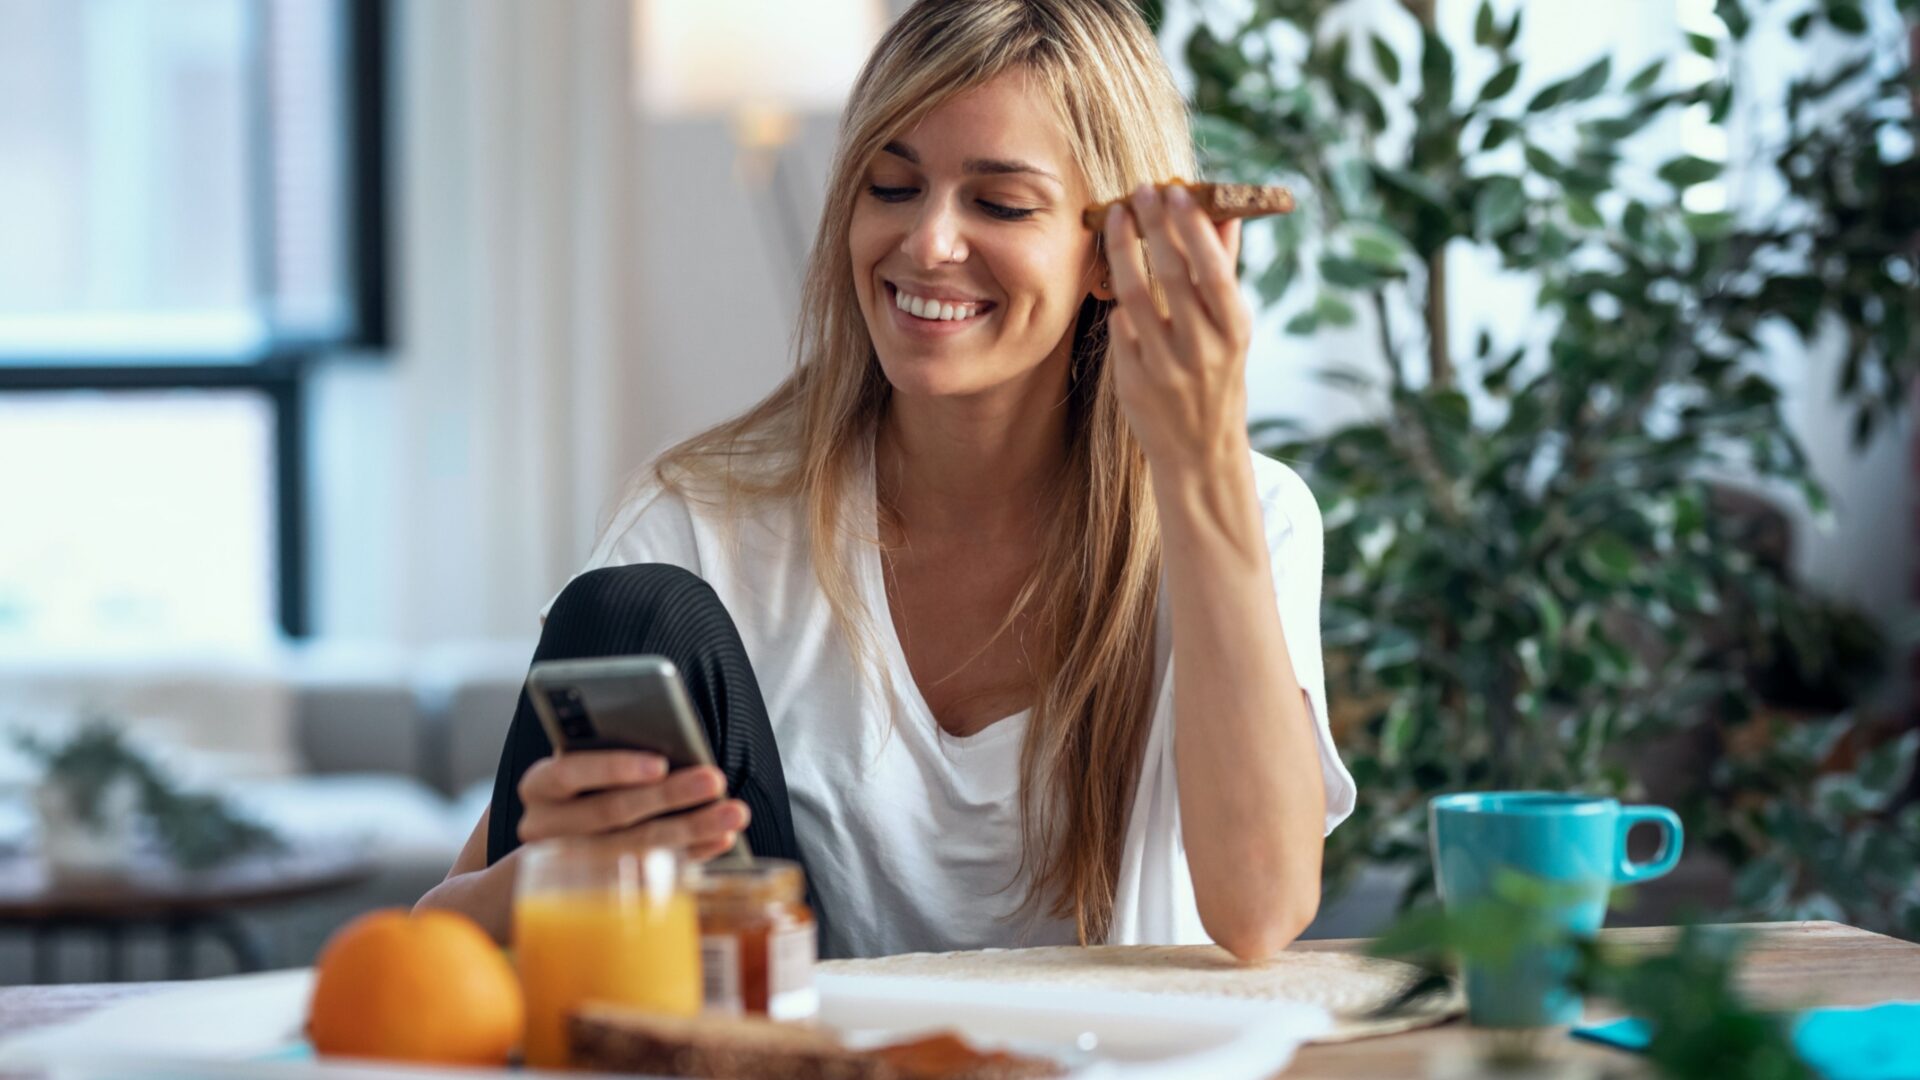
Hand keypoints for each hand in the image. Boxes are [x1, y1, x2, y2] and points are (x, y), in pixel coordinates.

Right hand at [515, 750, 749, 861]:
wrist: (547, 849)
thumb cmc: (583, 787)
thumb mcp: (585, 766)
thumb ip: (612, 755)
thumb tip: (672, 749)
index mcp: (539, 785)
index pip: (569, 772)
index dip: (614, 768)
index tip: (660, 764)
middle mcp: (546, 826)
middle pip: (611, 811)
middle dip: (669, 796)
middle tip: (714, 780)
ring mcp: (571, 864)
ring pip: (635, 845)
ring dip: (691, 827)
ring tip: (732, 813)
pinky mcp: (598, 889)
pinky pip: (651, 871)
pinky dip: (691, 853)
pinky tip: (721, 840)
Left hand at [1104, 182, 1252, 472]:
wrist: (1199, 451)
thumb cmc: (1218, 377)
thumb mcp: (1233, 329)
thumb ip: (1225, 272)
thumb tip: (1226, 213)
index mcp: (1233, 329)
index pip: (1211, 268)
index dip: (1191, 227)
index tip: (1174, 192)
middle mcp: (1201, 347)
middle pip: (1169, 273)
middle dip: (1152, 226)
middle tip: (1138, 191)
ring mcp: (1164, 366)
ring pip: (1134, 295)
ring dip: (1120, 250)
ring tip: (1114, 218)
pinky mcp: (1133, 380)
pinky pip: (1119, 327)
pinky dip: (1118, 301)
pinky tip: (1115, 280)